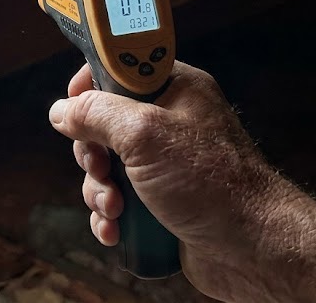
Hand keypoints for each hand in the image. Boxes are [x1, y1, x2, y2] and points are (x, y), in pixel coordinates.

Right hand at [48, 61, 298, 299]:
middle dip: (91, 154)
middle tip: (101, 169)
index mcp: (175, 89)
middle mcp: (169, 123)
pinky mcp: (161, 201)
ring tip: (114, 210)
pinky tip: (115, 231)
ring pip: (106, 167)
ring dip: (98, 191)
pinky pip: (119, 201)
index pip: (120, 67)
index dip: (90, 85)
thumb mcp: (144, 135)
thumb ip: (97, 113)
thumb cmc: (211, 183)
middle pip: (103, 124)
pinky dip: (110, 217)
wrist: (254, 249)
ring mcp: (165, 165)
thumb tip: (61, 110)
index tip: (74, 108)